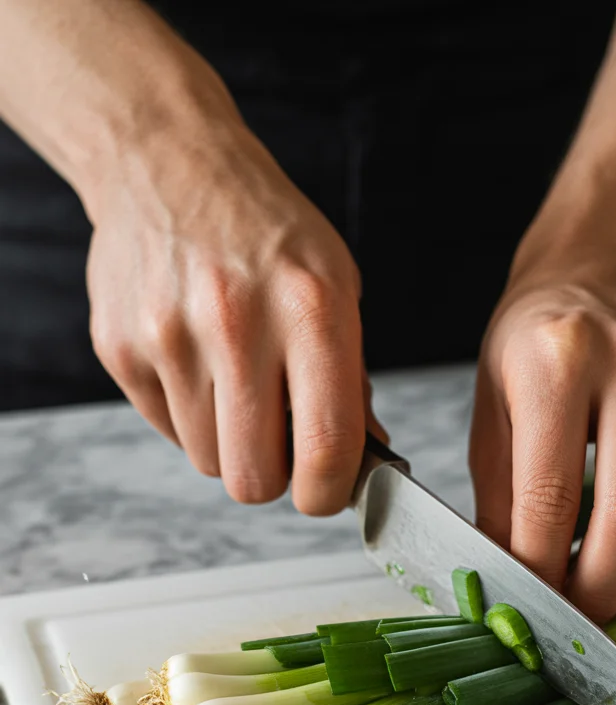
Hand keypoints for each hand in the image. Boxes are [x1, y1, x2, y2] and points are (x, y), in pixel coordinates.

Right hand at [85, 108, 384, 512]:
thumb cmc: (267, 232)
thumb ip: (351, 378)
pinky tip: (198, 360)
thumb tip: (359, 462)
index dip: (328, 494)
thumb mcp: (336, 286)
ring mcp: (169, 337)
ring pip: (207, 460)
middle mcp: (237, 324)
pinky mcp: (120, 348)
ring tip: (235, 380)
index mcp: (311, 309)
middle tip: (278, 441)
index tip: (326, 492)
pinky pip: (166, 430)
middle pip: (252, 479)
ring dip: (227, 440)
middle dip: (271, 477)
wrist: (168, 164)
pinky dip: (188, 414)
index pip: (326, 449)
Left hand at [470, 263, 615, 621]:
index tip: (528, 607)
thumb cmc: (534, 347)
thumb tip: (507, 583)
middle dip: (600, 592)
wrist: (603, 277)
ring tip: (611, 608)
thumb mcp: (491, 411)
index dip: (539, 569)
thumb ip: (498, 499)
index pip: (550, 495)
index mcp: (559, 360)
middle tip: (575, 621)